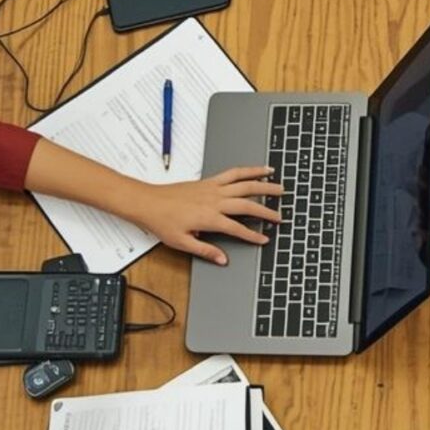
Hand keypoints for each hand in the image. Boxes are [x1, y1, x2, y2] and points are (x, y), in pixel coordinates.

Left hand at [124, 165, 282, 265]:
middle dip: (267, 211)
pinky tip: (260, 170)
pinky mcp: (210, 181)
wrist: (149, 202)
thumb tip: (223, 259)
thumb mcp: (182, 243)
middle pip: (248, 204)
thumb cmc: (163, 222)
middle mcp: (215, 201)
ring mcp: (214, 188)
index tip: (265, 239)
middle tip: (280, 217)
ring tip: (280, 187)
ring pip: (245, 184)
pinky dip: (249, 170)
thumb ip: (205, 250)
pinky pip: (234, 173)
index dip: (253, 236)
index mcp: (210, 218)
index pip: (238, 229)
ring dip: (264, 185)